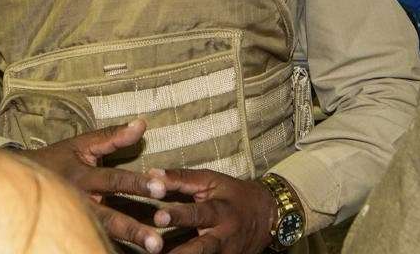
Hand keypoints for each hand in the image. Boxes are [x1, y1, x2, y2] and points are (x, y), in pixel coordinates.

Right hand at [14, 119, 168, 252]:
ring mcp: (75, 221)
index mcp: (83, 177)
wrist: (18, 182)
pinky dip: (110, 246)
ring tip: (154, 249)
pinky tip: (133, 252)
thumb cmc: (57, 159)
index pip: (114, 180)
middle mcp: (79, 202)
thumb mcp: (81, 144)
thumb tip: (142, 123)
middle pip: (109, 218)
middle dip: (134, 229)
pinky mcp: (73, 232)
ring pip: (103, 233)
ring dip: (129, 241)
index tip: (162, 187)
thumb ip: (112, 136)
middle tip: (157, 241)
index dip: (137, 183)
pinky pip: (93, 240)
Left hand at [151, 168, 277, 253]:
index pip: (198, 213)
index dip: (178, 215)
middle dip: (181, 252)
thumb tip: (150, 174)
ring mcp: (226, 253)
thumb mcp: (211, 181)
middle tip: (155, 250)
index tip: (158, 217)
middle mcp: (223, 236)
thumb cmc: (233, 194)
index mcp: (220, 211)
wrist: (268, 216)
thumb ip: (181, 179)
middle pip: (202, 247)